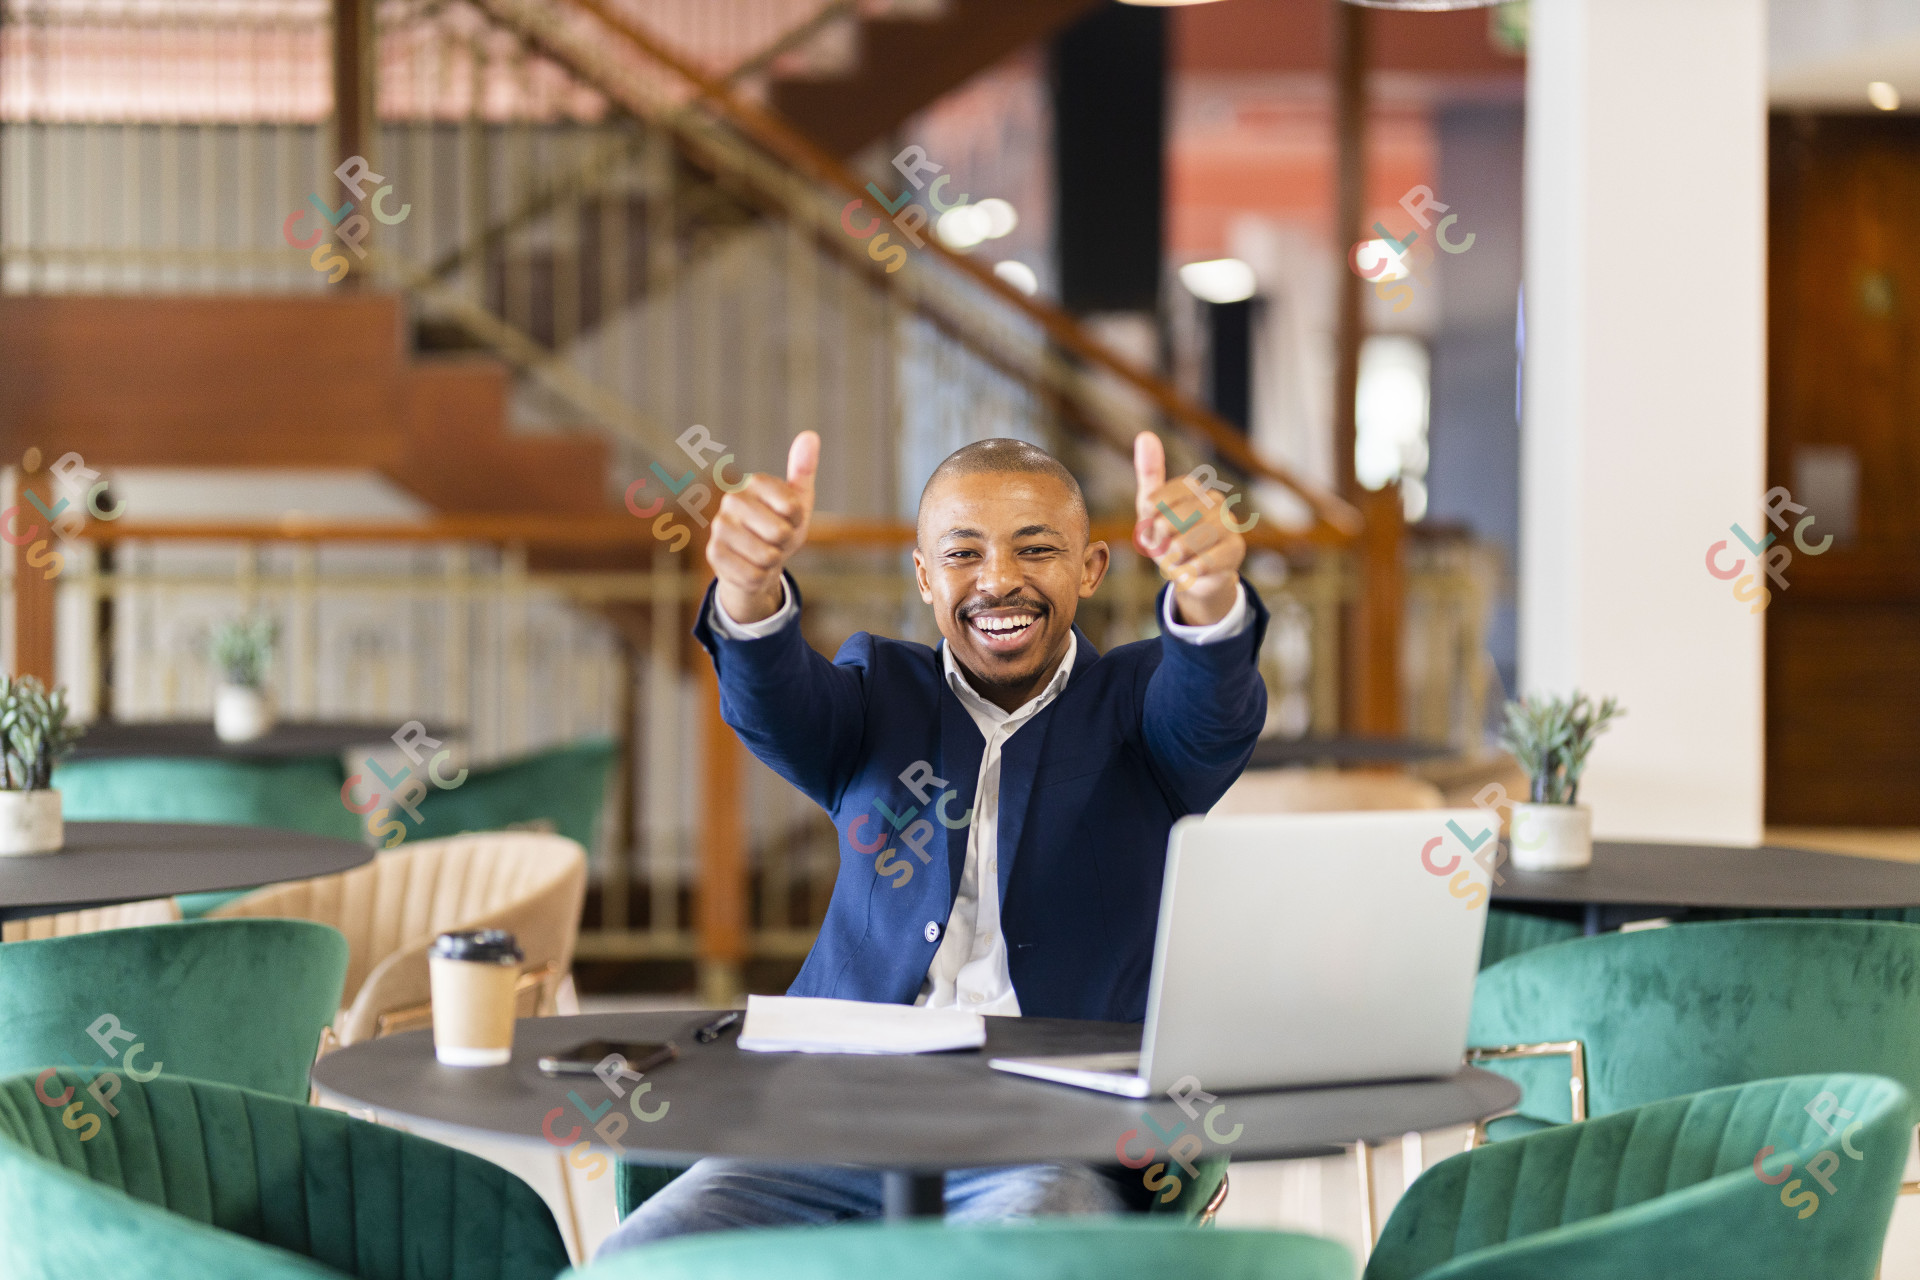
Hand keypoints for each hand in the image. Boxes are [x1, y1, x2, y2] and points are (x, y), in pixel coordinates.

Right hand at [709, 431, 818, 623]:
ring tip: (764, 554)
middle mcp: (732, 500)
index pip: (792, 506)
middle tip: (776, 541)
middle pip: (779, 533)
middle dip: (785, 544)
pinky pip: (753, 575)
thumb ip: (803, 470)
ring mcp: (719, 527)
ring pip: (766, 556)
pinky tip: (750, 567)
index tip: (789, 519)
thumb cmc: (781, 527)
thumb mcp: (798, 502)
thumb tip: (810, 435)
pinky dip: (759, 577)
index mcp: (754, 482)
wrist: (758, 561)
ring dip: (772, 562)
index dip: (797, 521)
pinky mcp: (713, 554)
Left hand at [1132, 432, 1245, 626]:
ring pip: (1184, 544)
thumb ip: (1149, 474)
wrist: (1196, 575)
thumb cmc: (1171, 538)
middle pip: (1168, 522)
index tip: (1148, 526)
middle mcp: (1214, 500)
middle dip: (1159, 542)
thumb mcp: (1152, 510)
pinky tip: (1190, 570)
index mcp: (1192, 488)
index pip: (1157, 499)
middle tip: (1164, 548)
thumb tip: (1145, 434)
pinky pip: (1201, 563)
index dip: (1147, 520)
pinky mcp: (1236, 549)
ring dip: (1172, 559)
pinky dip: (1188, 571)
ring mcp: (1228, 524)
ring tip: (1177, 559)